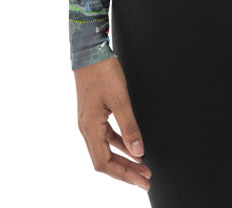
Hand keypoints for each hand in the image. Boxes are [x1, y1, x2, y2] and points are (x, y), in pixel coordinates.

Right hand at [74, 56, 152, 191]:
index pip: (105, 163)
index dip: (124, 174)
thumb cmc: (102, 71)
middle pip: (104, 161)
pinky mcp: (94, 115)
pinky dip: (120, 145)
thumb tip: (138, 151)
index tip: (141, 180)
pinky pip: (107, 137)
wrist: (90, 51)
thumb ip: (130, 127)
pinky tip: (132, 147)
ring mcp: (89, 122)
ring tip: (143, 166)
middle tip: (145, 179)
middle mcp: (86, 129)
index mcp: (89, 128)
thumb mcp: (120, 99)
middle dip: (126, 172)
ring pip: (106, 150)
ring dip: (124, 159)